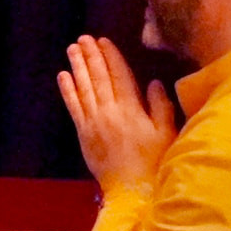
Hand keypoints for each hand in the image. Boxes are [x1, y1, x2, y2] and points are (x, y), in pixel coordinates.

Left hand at [56, 35, 176, 192]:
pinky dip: (68, 90)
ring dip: (77, 67)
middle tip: (83, 38)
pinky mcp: (83, 134)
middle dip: (91, 56)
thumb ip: (160, 106)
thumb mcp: (166, 134)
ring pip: (84, 88)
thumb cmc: (155, 163)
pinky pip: (73, 107)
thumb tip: (153, 82)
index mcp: (132, 110)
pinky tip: (63, 76)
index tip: (104, 41)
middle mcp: (109, 112)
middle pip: (99, 78)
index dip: (111, 57)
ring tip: (72, 49)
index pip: (120, 76)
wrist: (133, 192)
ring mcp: (93, 122)